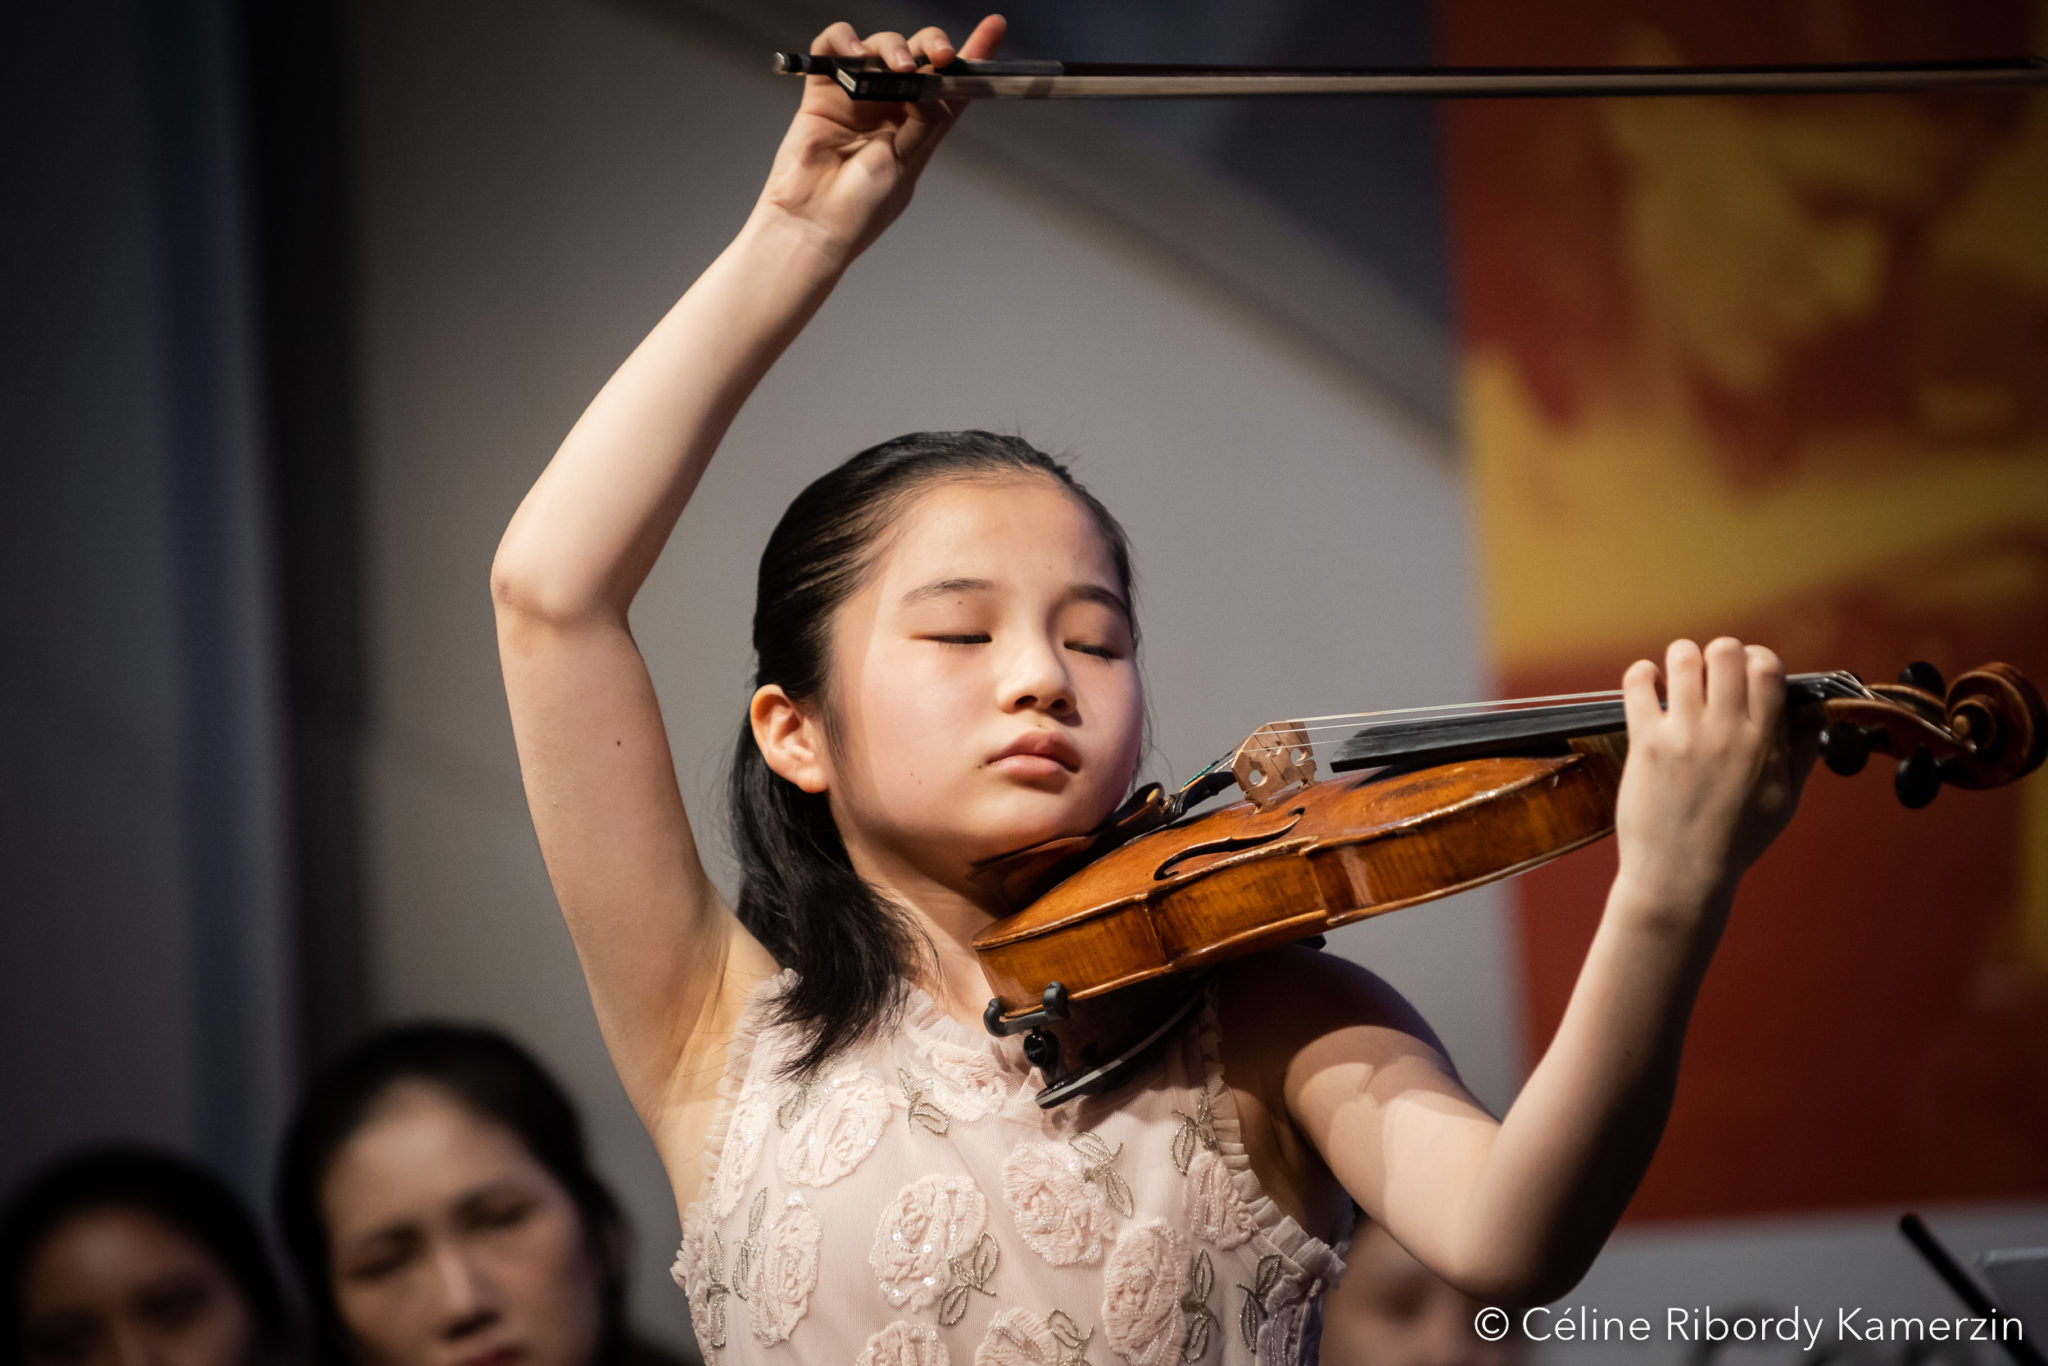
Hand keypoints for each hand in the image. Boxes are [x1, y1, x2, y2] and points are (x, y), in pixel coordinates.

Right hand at [756, 16, 1006, 259]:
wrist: (814, 226)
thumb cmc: (860, 210)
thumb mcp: (908, 164)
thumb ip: (926, 120)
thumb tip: (934, 83)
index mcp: (918, 128)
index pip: (950, 85)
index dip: (973, 55)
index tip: (993, 27)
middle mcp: (890, 107)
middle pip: (917, 57)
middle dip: (932, 45)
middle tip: (941, 54)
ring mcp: (856, 96)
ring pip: (879, 47)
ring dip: (893, 47)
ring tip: (897, 67)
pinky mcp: (822, 92)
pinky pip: (831, 49)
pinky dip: (843, 41)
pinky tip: (853, 54)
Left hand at [1614, 638, 1815, 913]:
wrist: (1682, 876)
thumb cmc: (1734, 842)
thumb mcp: (1784, 802)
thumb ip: (1800, 754)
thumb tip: (1812, 716)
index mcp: (1764, 743)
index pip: (1768, 668)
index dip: (1757, 658)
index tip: (1748, 670)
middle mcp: (1726, 732)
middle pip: (1727, 651)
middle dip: (1720, 653)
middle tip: (1712, 674)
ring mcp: (1684, 735)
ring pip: (1683, 658)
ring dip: (1682, 660)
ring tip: (1680, 679)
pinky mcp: (1646, 743)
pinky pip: (1640, 684)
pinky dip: (1643, 675)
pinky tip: (1649, 685)